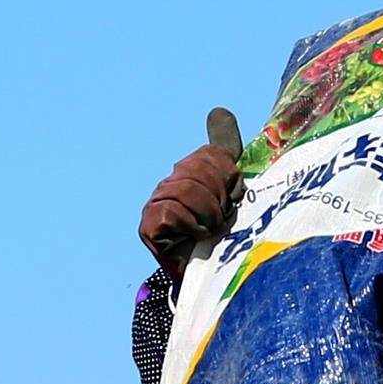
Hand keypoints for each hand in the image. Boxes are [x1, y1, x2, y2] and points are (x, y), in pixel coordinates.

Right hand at [138, 107, 244, 271]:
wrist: (212, 274)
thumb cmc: (225, 232)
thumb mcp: (232, 186)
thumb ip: (225, 150)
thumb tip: (218, 110)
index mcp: (189, 169)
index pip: (210, 156)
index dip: (228, 178)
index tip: (234, 199)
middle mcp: (169, 182)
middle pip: (196, 171)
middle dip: (218, 198)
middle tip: (223, 218)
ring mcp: (155, 203)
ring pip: (185, 191)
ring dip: (207, 214)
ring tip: (212, 229)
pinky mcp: (148, 226)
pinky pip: (172, 212)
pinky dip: (191, 226)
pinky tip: (195, 237)